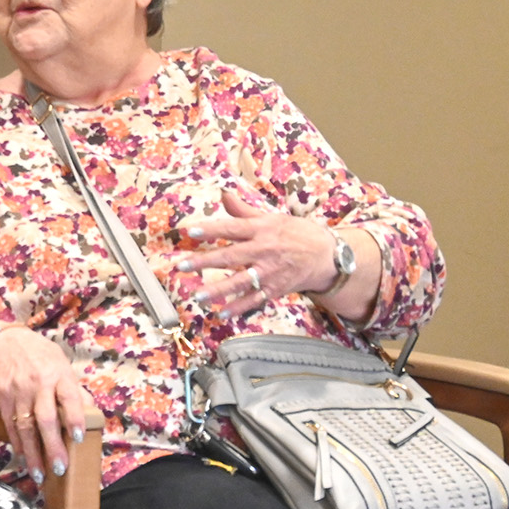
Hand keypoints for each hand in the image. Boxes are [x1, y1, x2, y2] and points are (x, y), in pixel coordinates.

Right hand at [0, 327, 87, 481]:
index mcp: (58, 374)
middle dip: (53, 445)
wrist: (1, 343)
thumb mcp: (60, 362)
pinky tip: (23, 457)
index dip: (74, 418)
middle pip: (46, 419)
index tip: (78, 438)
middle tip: (60, 467)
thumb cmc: (38, 355)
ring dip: (33, 453)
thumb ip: (74, 388)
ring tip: (40, 474)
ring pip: (26, 427)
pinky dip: (17, 443)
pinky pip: (10, 425)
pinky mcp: (3, 398)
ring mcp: (18, 392)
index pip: (69, 398)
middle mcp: (38, 384)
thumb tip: (92, 410)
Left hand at [178, 189, 336, 315]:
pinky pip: (255, 300)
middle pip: (231, 257)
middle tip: (182, 266)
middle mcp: (264, 250)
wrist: (327, 256)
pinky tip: (222, 313)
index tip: (190, 232)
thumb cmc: (296, 233)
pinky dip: (239, 308)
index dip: (211, 230)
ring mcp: (270, 272)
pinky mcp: (276, 289)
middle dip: (205, 262)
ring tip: (197, 296)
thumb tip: (224, 194)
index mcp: (262, 229)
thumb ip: (244, 210)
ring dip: (218, 290)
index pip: (232, 228)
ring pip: (240, 282)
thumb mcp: (272, 217)